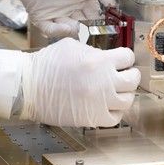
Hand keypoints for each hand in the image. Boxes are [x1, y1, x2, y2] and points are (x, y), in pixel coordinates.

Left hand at [9, 0, 115, 37]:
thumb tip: (114, 6)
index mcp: (84, 1)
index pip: (96, 18)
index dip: (101, 24)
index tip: (106, 27)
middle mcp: (71, 10)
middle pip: (82, 27)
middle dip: (87, 31)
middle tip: (91, 32)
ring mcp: (56, 14)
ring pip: (66, 30)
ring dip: (72, 31)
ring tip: (76, 28)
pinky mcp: (40, 16)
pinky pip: (49, 29)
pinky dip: (57, 31)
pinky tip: (65, 27)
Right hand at [20, 38, 139, 126]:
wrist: (29, 87)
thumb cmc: (46, 65)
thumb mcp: (72, 46)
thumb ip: (93, 51)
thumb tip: (106, 57)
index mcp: (99, 61)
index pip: (128, 57)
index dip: (125, 58)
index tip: (121, 60)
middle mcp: (104, 82)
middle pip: (133, 79)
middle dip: (129, 75)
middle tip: (123, 75)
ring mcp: (100, 102)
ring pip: (128, 100)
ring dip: (124, 94)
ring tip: (115, 91)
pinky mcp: (93, 118)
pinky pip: (115, 118)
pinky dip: (115, 112)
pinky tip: (107, 105)